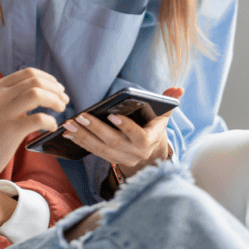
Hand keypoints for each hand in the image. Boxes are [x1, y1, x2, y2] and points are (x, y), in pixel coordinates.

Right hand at [0, 68, 68, 178]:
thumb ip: (15, 95)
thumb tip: (44, 89)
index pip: (28, 73)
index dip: (48, 78)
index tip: (58, 87)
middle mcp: (0, 96)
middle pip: (35, 82)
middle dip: (55, 89)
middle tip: (64, 99)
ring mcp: (5, 112)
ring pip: (37, 94)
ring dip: (55, 100)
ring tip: (61, 109)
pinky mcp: (11, 130)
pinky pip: (39, 119)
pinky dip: (51, 121)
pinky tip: (52, 126)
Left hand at [61, 87, 182, 178]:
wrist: (152, 152)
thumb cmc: (154, 127)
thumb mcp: (163, 115)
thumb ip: (168, 101)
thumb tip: (178, 88)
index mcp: (150, 140)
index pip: (138, 136)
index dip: (126, 127)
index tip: (112, 115)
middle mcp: (136, 153)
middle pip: (114, 142)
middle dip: (96, 130)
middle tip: (80, 117)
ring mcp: (122, 159)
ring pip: (101, 149)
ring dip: (83, 136)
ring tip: (69, 124)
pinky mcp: (111, 160)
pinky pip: (94, 152)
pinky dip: (81, 142)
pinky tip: (69, 132)